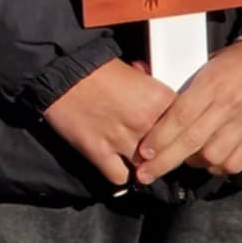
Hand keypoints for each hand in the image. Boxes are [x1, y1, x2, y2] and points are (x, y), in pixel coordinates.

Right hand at [41, 59, 175, 186]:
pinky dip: (120, 174)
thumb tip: (152, 89)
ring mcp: (122, 140)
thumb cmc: (92, 65)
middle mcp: (145, 122)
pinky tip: (117, 165)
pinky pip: (120, 177)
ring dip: (142, 164)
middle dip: (163, 151)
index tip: (171, 132)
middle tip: (156, 150)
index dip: (176, 129)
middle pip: (168, 150)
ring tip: (137, 158)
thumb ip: (148, 85)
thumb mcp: (130, 69)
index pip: (183, 124)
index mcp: (158, 98)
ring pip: (146, 167)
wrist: (58, 70)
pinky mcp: (99, 152)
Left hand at [133, 41, 241, 183]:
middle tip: (145, 174)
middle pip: (191, 141)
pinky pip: (237, 162)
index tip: (143, 153)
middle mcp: (227, 106)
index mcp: (210, 84)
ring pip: (213, 156)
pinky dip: (219, 167)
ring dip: (194, 163)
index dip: (159, 138)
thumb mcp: (209, 63)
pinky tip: (211, 162)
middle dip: (164, 161)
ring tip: (183, 160)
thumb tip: (154, 94)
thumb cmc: (239, 59)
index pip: (179, 116)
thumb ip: (187, 84)